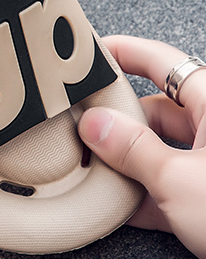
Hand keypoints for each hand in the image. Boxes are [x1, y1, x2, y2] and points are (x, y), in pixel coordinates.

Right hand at [78, 35, 205, 258]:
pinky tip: (118, 206)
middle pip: (155, 109)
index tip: (89, 54)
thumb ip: (131, 149)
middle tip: (80, 127)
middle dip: (116, 119)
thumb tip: (94, 123)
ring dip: (126, 160)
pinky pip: (170, 181)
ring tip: (93, 170)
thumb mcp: (177, 181)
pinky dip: (143, 192)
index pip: (162, 61)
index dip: (124, 52)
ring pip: (160, 148)